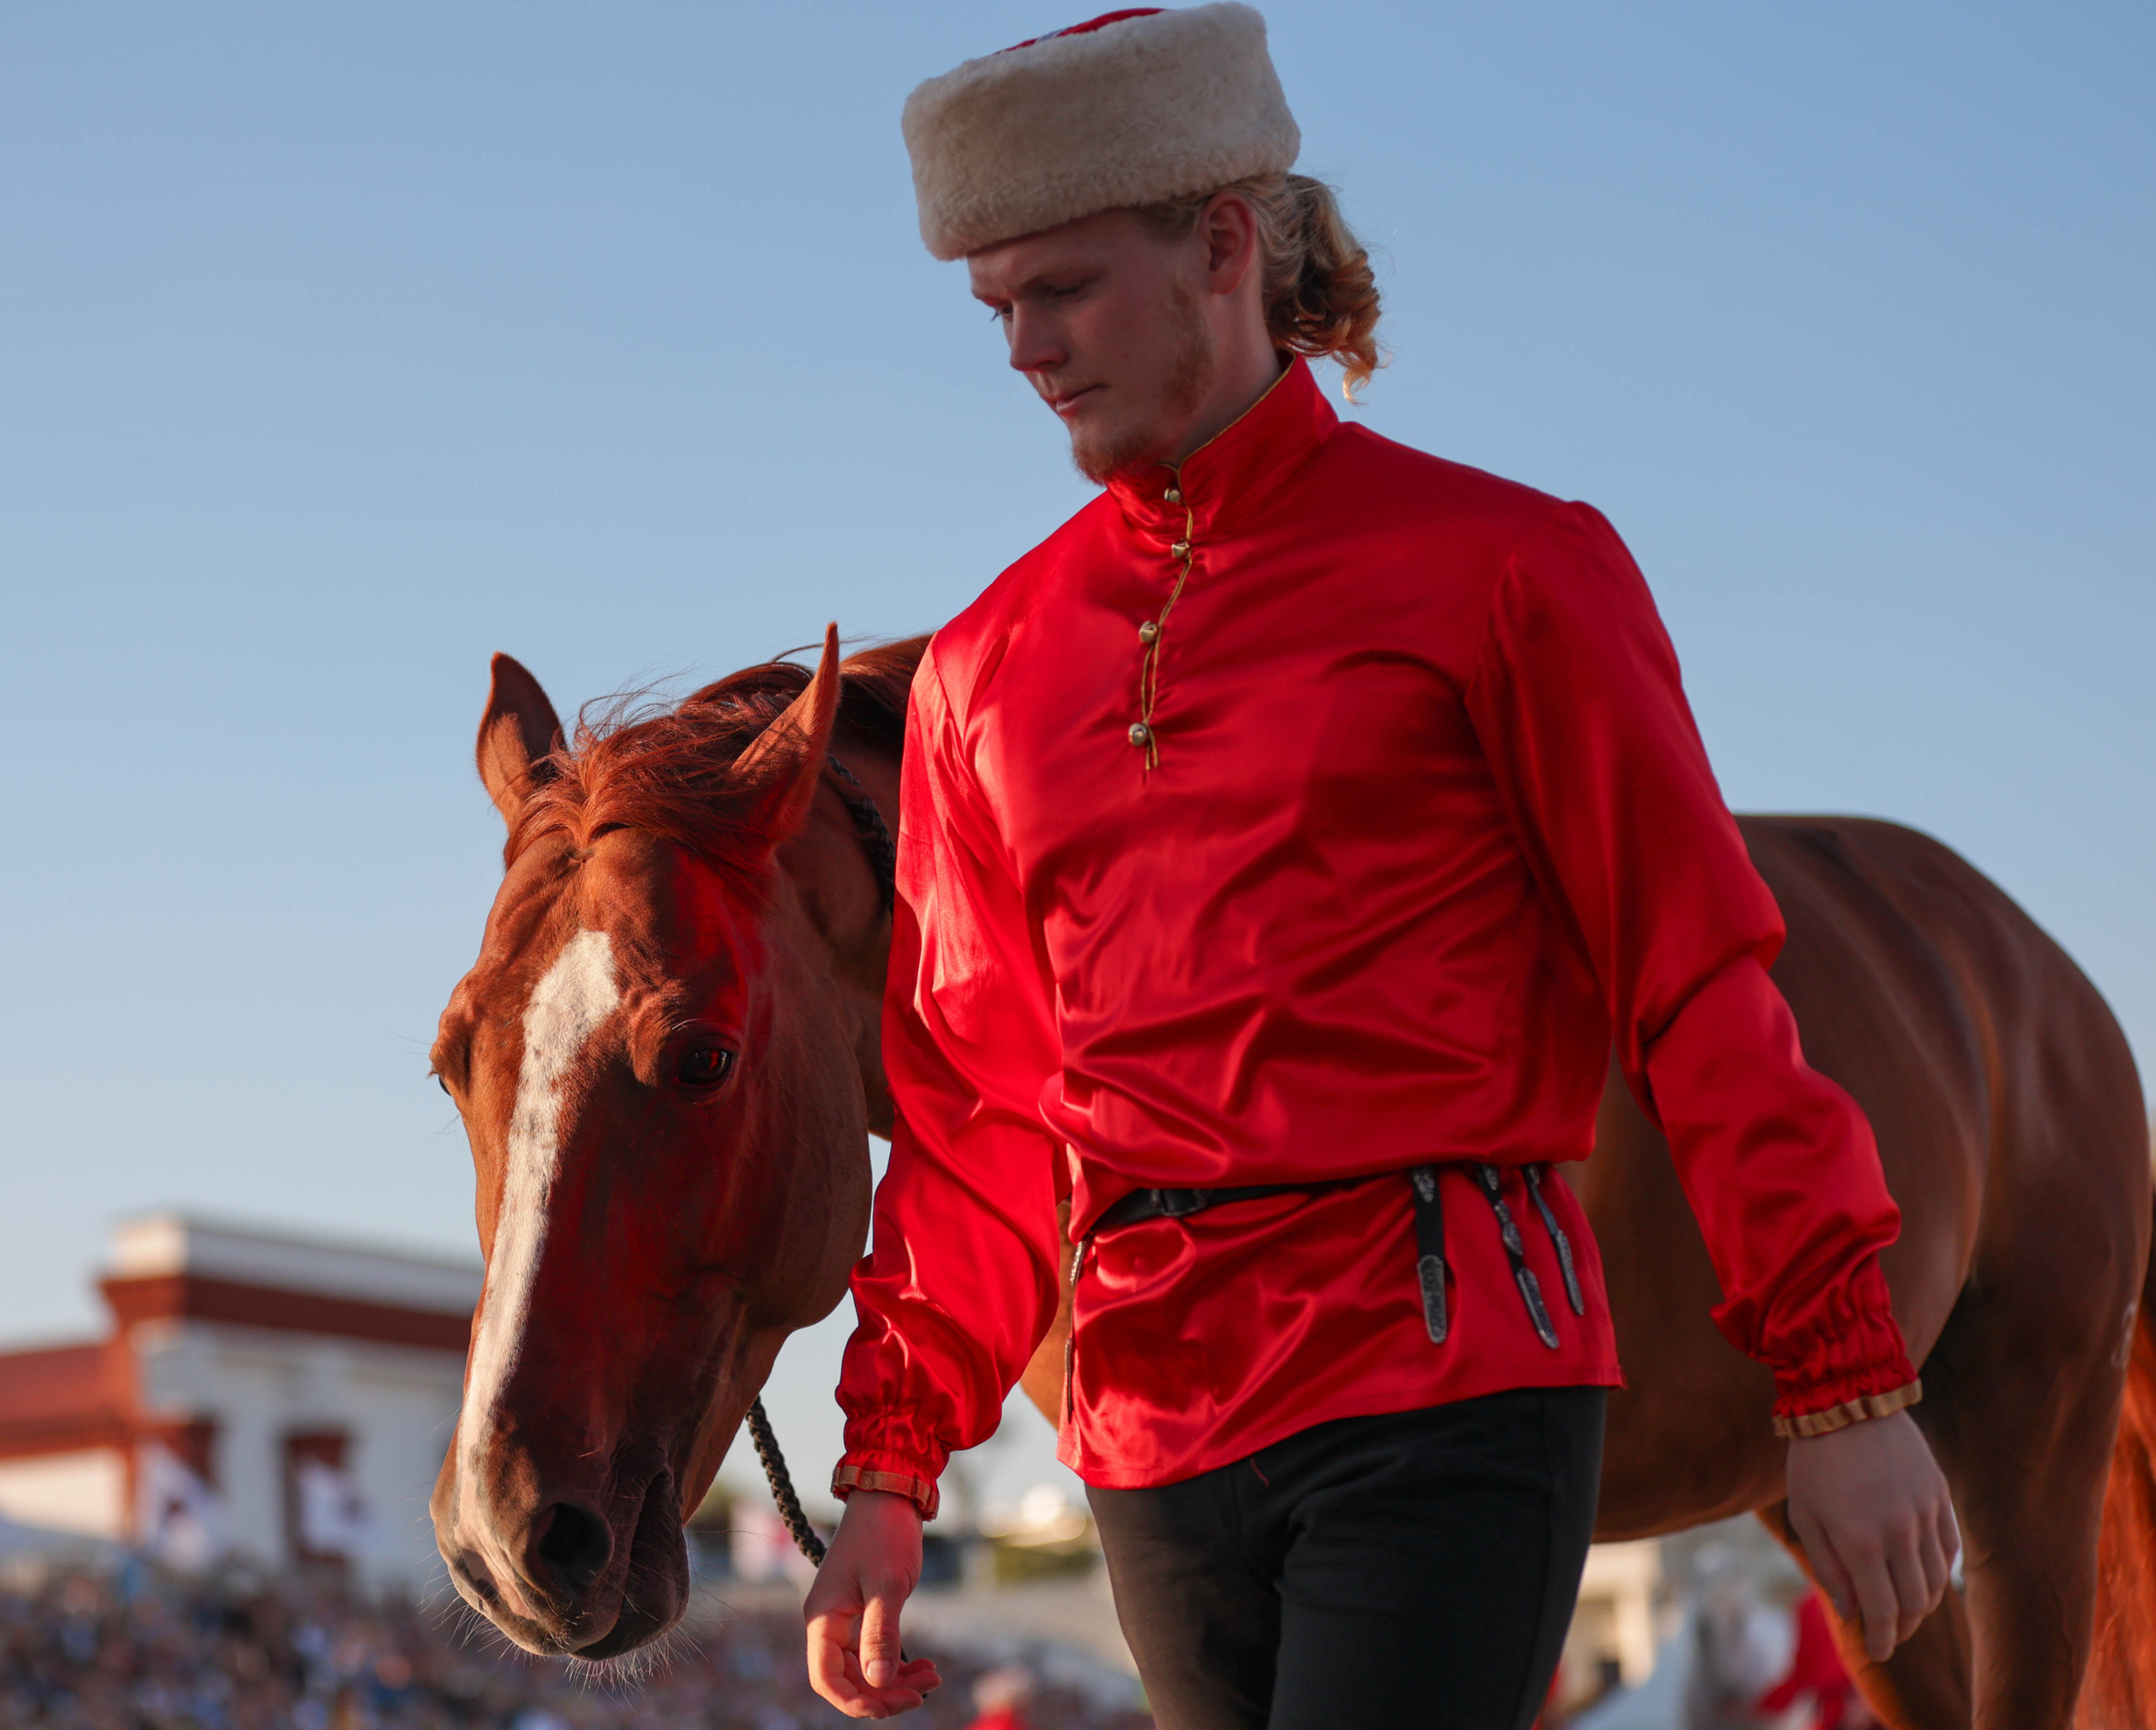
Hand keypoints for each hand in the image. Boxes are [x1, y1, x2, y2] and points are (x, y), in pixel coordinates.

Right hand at [803, 1490, 942, 1718]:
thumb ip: (880, 1635)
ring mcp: (846, 1619)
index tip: (890, 1707)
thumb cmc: (885, 1533)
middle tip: (924, 1693)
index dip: (853, 1701)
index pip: (826, 1678)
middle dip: (883, 1693)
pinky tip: (927, 1667)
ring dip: (896, 1681)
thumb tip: (878, 1683)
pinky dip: (899, 1664)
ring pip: (865, 1669)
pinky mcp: (865, 1613)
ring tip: (934, 1678)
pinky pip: (876, 1652)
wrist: (892, 1494)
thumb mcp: (887, 1585)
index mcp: (822, 1618)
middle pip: (848, 1679)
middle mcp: (828, 1623)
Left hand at [1785, 1411, 1958, 1662]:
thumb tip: (1851, 1611)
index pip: (1884, 1612)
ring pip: (1938, 1580)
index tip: (1878, 1652)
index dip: (1883, 1640)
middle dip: (1902, 1627)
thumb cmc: (1814, 1458)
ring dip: (1924, 1603)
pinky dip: (1942, 1571)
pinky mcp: (1940, 1494)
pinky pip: (1950, 1548)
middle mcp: (1900, 1533)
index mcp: (1861, 1542)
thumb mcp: (1805, 1513)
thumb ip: (1828, 1567)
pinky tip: (1925, 1575)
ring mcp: (1925, 1513)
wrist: (1845, 1398)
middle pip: (1915, 1603)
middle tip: (1889, 1633)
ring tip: (1906, 1609)